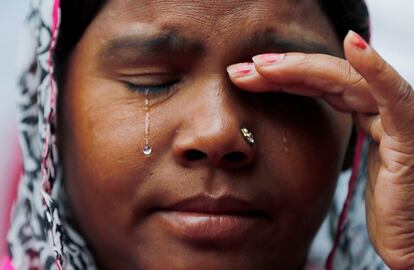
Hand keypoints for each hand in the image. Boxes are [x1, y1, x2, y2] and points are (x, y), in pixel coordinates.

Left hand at [227, 30, 413, 268]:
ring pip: (347, 80)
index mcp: (364, 116)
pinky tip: (353, 44)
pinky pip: (392, 94)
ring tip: (262, 65)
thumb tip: (277, 141)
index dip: (281, 78)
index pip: (318, 86)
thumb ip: (320, 147)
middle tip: (239, 70)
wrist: (412, 240)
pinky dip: (374, 67)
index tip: (243, 78)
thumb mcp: (339, 172)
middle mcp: (380, 110)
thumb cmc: (382, 211)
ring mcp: (397, 118)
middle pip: (326, 78)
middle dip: (281, 70)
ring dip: (302, 68)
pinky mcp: (409, 134)